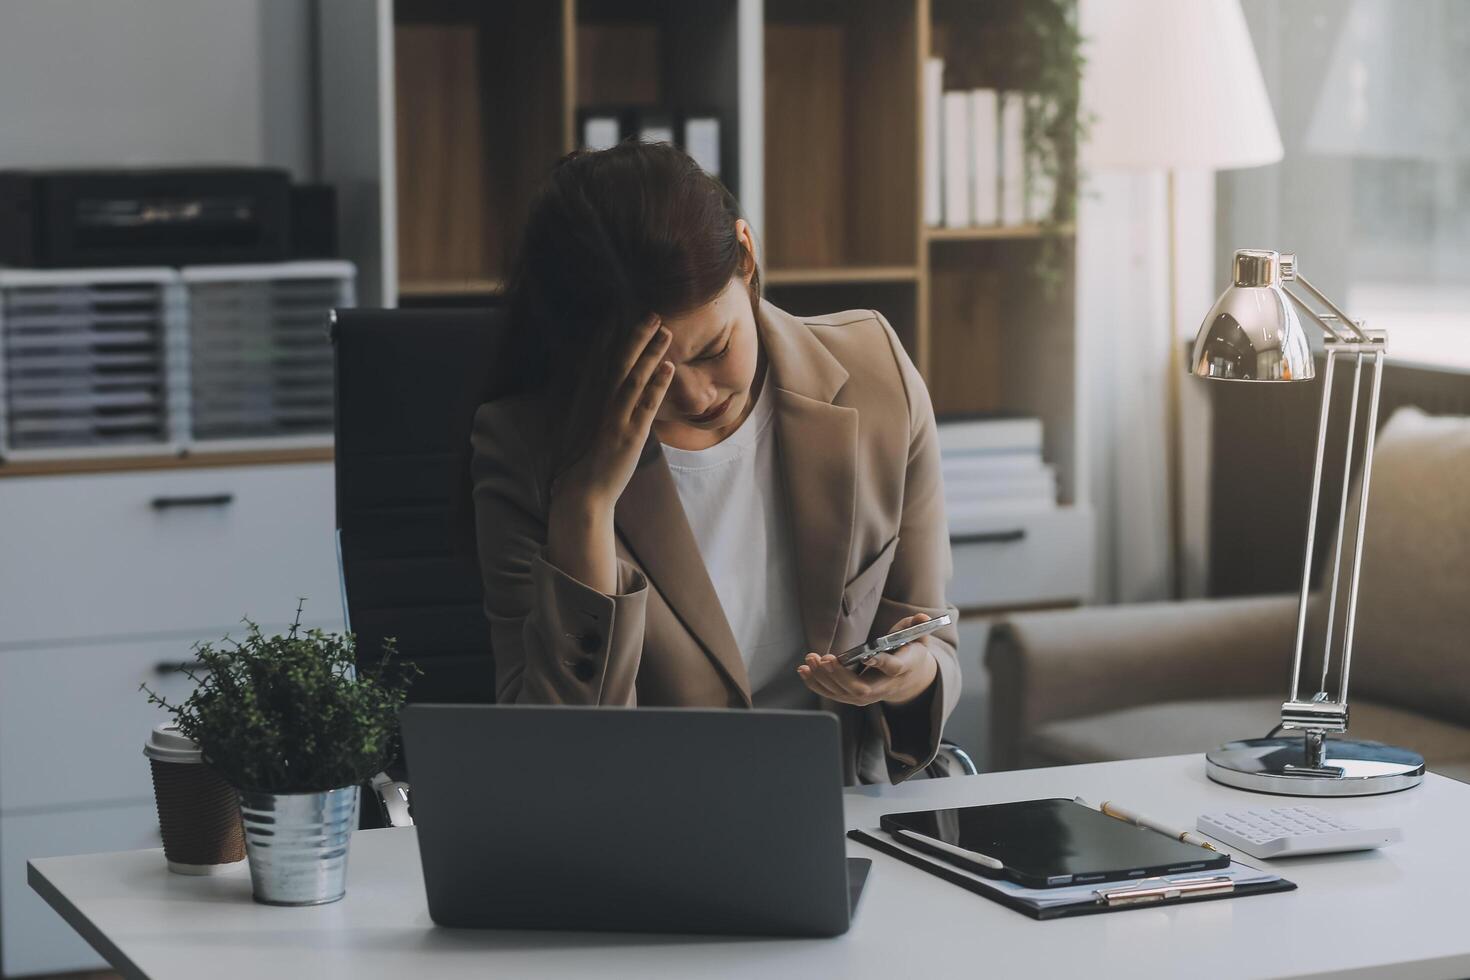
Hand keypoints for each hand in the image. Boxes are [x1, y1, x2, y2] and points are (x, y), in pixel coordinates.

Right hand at [552, 313, 673, 510]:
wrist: (583, 492)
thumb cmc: (591, 462)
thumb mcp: (596, 429)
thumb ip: (605, 409)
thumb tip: (618, 395)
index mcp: (594, 401)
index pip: (606, 363)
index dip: (616, 338)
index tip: (627, 316)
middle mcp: (601, 404)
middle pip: (620, 362)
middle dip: (636, 336)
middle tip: (653, 313)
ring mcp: (615, 418)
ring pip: (633, 377)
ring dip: (650, 353)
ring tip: (665, 331)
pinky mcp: (628, 434)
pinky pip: (645, 405)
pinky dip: (657, 384)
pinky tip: (668, 367)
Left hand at [796, 613, 938, 707]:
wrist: (909, 679)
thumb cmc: (909, 653)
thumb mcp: (917, 637)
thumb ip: (917, 626)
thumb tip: (922, 617)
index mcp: (902, 669)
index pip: (891, 668)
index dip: (879, 662)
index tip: (867, 655)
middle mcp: (883, 687)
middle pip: (860, 689)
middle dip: (840, 676)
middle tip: (824, 659)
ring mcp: (868, 696)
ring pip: (843, 694)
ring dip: (823, 678)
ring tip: (810, 660)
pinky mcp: (854, 697)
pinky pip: (833, 694)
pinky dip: (816, 684)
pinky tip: (804, 671)